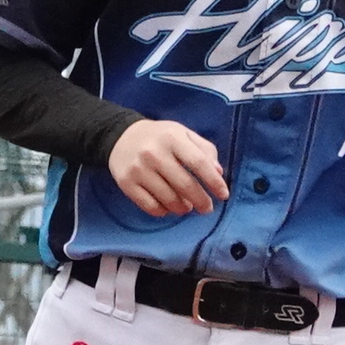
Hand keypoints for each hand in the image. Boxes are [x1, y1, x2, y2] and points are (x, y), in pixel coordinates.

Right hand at [106, 118, 227, 218]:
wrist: (120, 136)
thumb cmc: (159, 137)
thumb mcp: (183, 134)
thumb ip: (204, 150)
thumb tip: (218, 173)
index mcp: (172, 138)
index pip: (198, 162)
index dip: (213, 181)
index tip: (224, 194)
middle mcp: (154, 153)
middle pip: (185, 185)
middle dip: (201, 201)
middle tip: (207, 208)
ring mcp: (138, 169)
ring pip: (168, 199)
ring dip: (182, 208)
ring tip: (186, 206)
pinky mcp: (126, 183)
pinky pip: (150, 206)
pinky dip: (163, 211)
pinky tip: (168, 207)